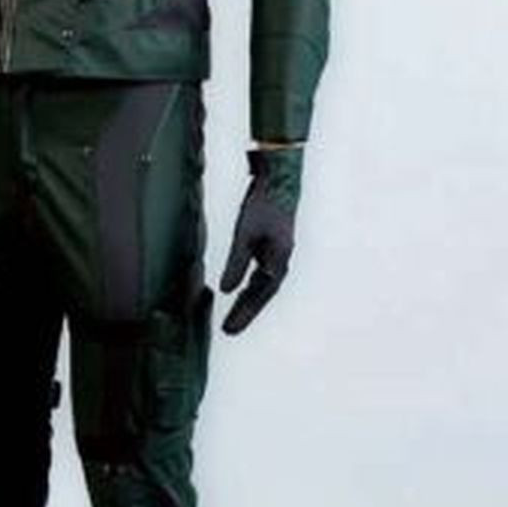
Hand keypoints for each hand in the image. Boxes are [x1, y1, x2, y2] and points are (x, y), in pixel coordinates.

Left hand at [219, 145, 303, 334]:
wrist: (280, 176)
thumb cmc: (264, 203)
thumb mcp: (245, 234)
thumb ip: (236, 263)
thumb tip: (226, 290)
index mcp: (278, 260)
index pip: (259, 295)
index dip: (243, 313)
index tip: (228, 330)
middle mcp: (280, 259)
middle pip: (262, 294)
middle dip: (245, 312)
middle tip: (228, 331)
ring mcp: (278, 251)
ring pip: (263, 284)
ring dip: (249, 301)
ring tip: (233, 317)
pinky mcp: (272, 242)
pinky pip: (261, 272)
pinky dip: (251, 284)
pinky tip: (241, 288)